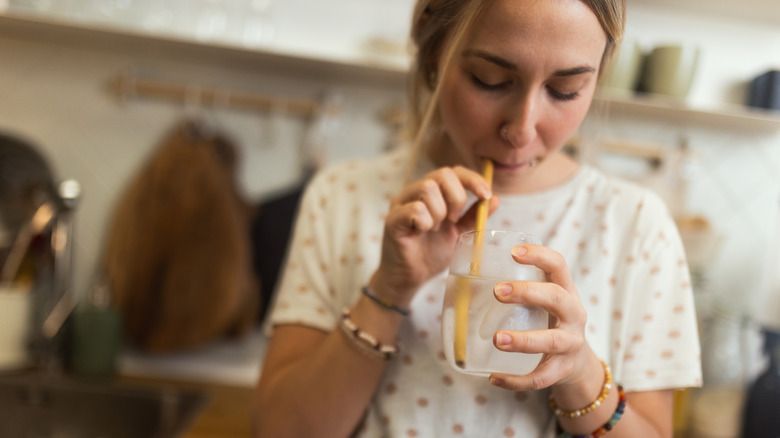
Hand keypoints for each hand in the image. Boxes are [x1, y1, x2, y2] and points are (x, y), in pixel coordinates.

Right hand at [370, 166, 497, 305]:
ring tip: (435, 229)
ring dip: (439, 212)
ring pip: (427, 188)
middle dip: (456, 198)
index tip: (486, 195)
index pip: (454, 172)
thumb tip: (495, 199)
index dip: (472, 179)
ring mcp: (401, 203)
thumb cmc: (431, 253)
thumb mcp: (459, 233)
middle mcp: (414, 192)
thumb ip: (474, 215)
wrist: (411, 277)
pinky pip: (414, 209)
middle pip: (441, 174)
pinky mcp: (392, 219)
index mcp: (432, 193)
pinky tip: (422, 233)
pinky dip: (425, 223)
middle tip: (454, 220)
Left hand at [487, 243, 597, 390]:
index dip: (539, 255)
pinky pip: (542, 377)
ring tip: (498, 339)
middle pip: (557, 297)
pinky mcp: (564, 369)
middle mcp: (574, 313)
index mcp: (566, 290)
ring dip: (524, 340)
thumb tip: (463, 275)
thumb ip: (517, 288)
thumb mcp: (542, 301)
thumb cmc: (548, 321)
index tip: (514, 252)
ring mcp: (572, 343)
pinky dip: (518, 380)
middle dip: (527, 293)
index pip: (558, 265)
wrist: (577, 362)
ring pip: (551, 340)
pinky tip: (494, 378)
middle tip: (497, 291)